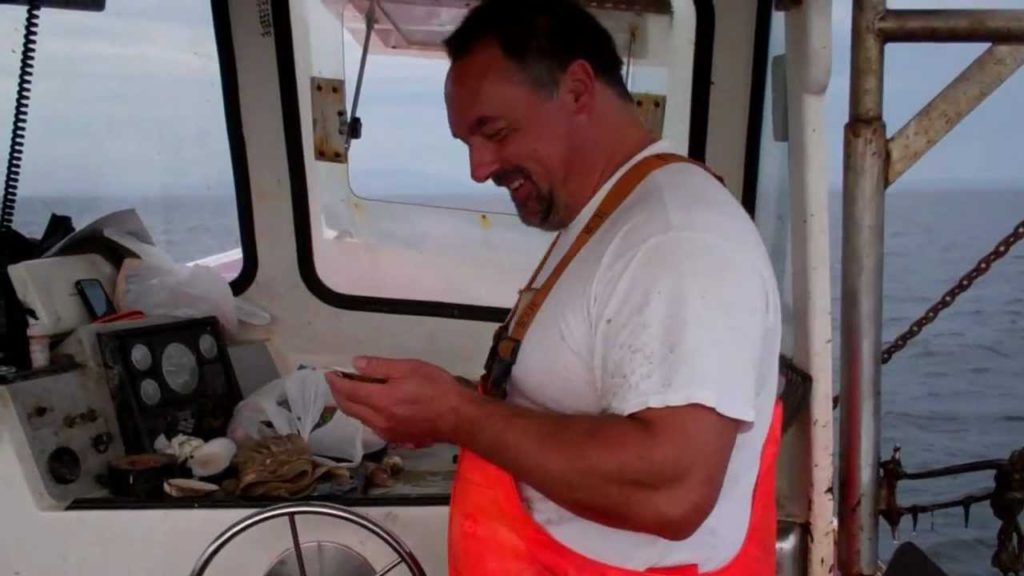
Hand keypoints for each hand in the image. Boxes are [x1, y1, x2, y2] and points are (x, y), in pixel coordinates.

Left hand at [326, 356, 473, 446]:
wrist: (458, 417)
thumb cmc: (437, 388)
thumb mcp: (409, 368)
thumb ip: (380, 367)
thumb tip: (356, 364)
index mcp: (380, 401)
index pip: (348, 391)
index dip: (336, 382)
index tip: (330, 373)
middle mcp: (378, 420)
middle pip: (348, 408)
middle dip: (338, 394)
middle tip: (336, 381)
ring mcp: (386, 432)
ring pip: (359, 418)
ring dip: (350, 404)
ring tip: (352, 390)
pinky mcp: (396, 438)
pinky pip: (371, 425)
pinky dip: (364, 413)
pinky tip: (371, 405)